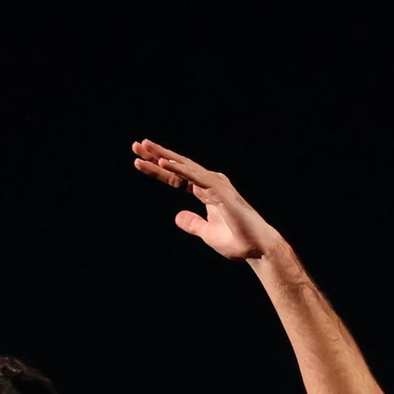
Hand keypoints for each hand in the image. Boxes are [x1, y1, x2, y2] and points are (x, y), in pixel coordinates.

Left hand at [131, 139, 284, 260]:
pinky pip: (195, 177)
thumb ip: (193, 224)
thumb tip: (177, 217)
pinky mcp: (219, 191)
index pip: (177, 178)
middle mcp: (210, 184)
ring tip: (144, 147)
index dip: (158, 170)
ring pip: (185, 166)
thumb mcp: (208, 233)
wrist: (258, 249)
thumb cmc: (238, 242)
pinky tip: (163, 162)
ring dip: (164, 156)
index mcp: (206, 192)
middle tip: (136, 145)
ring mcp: (215, 185)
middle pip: (178, 166)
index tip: (138, 162)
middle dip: (157, 155)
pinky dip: (179, 168)